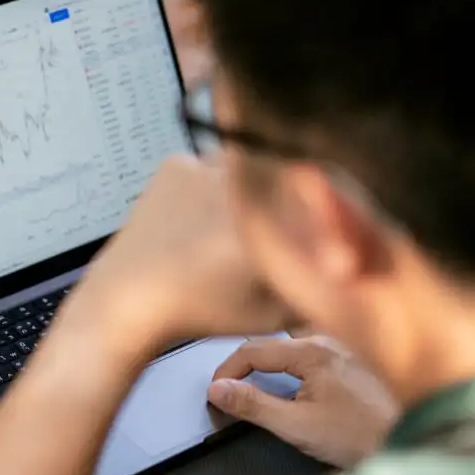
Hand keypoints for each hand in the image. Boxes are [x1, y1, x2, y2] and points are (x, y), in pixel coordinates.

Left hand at [59, 156, 296, 353]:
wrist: (130, 300)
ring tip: (221, 227)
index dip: (318, 211)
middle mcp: (241, 180)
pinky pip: (207, 165)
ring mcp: (206, 166)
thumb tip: (343, 259)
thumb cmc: (204, 310)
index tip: (305, 229)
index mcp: (271, 216)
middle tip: (259, 231)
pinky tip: (196, 218)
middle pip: (279, 175)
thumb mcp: (275, 311)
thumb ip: (317, 283)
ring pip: (242, 166)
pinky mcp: (175, 164)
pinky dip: (209, 185)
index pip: (317, 195)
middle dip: (279, 198)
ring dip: (242, 188)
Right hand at [206, 336, 399, 467]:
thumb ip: (254, 406)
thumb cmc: (363, 437)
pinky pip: (313, 349)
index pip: (251, 349)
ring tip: (257, 380)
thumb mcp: (298, 426)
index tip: (216, 392)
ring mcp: (345, 347)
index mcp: (312, 351)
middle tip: (232, 386)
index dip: (226, 371)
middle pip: (272, 341)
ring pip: (293, 342)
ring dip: (271, 359)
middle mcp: (330, 340)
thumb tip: (218, 390)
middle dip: (246, 361)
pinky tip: (296, 382)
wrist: (416, 442)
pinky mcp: (356, 360)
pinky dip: (294, 361)